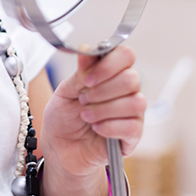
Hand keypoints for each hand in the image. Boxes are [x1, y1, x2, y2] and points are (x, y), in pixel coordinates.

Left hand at [41, 46, 145, 176]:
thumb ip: (79, 72)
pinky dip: (109, 127)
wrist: (59, 147)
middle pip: (133, 79)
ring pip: (136, 103)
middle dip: (103, 90)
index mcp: (111, 74)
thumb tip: (88, 47)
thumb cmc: (64, 116)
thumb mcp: (65, 91)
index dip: (109, 64)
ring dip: (104, 109)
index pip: (126, 55)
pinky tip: (96, 128)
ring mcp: (132, 114)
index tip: (88, 78)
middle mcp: (126, 91)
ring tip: (85, 115)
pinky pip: (133, 127)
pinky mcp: (133, 137)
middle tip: (83, 98)